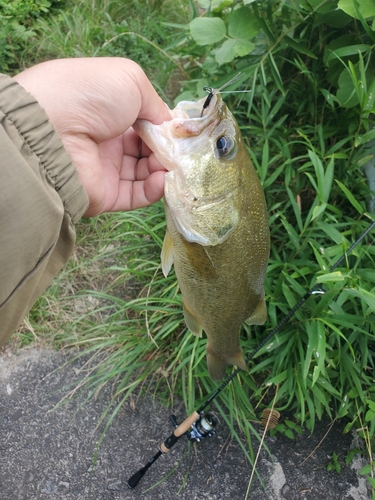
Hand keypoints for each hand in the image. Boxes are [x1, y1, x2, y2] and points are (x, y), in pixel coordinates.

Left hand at [14, 58, 170, 215]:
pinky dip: (154, 189)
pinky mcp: (105, 194)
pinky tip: (161, 179)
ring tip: (171, 165)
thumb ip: (154, 103)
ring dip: (163, 169)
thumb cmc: (92, 94)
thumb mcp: (130, 80)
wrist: (55, 128)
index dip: (163, 128)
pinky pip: (136, 195)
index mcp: (110, 112)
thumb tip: (168, 124)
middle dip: (166, 150)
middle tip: (177, 151)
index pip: (144, 124)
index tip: (179, 132)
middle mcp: (107, 140)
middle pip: (147, 150)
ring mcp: (106, 169)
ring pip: (145, 173)